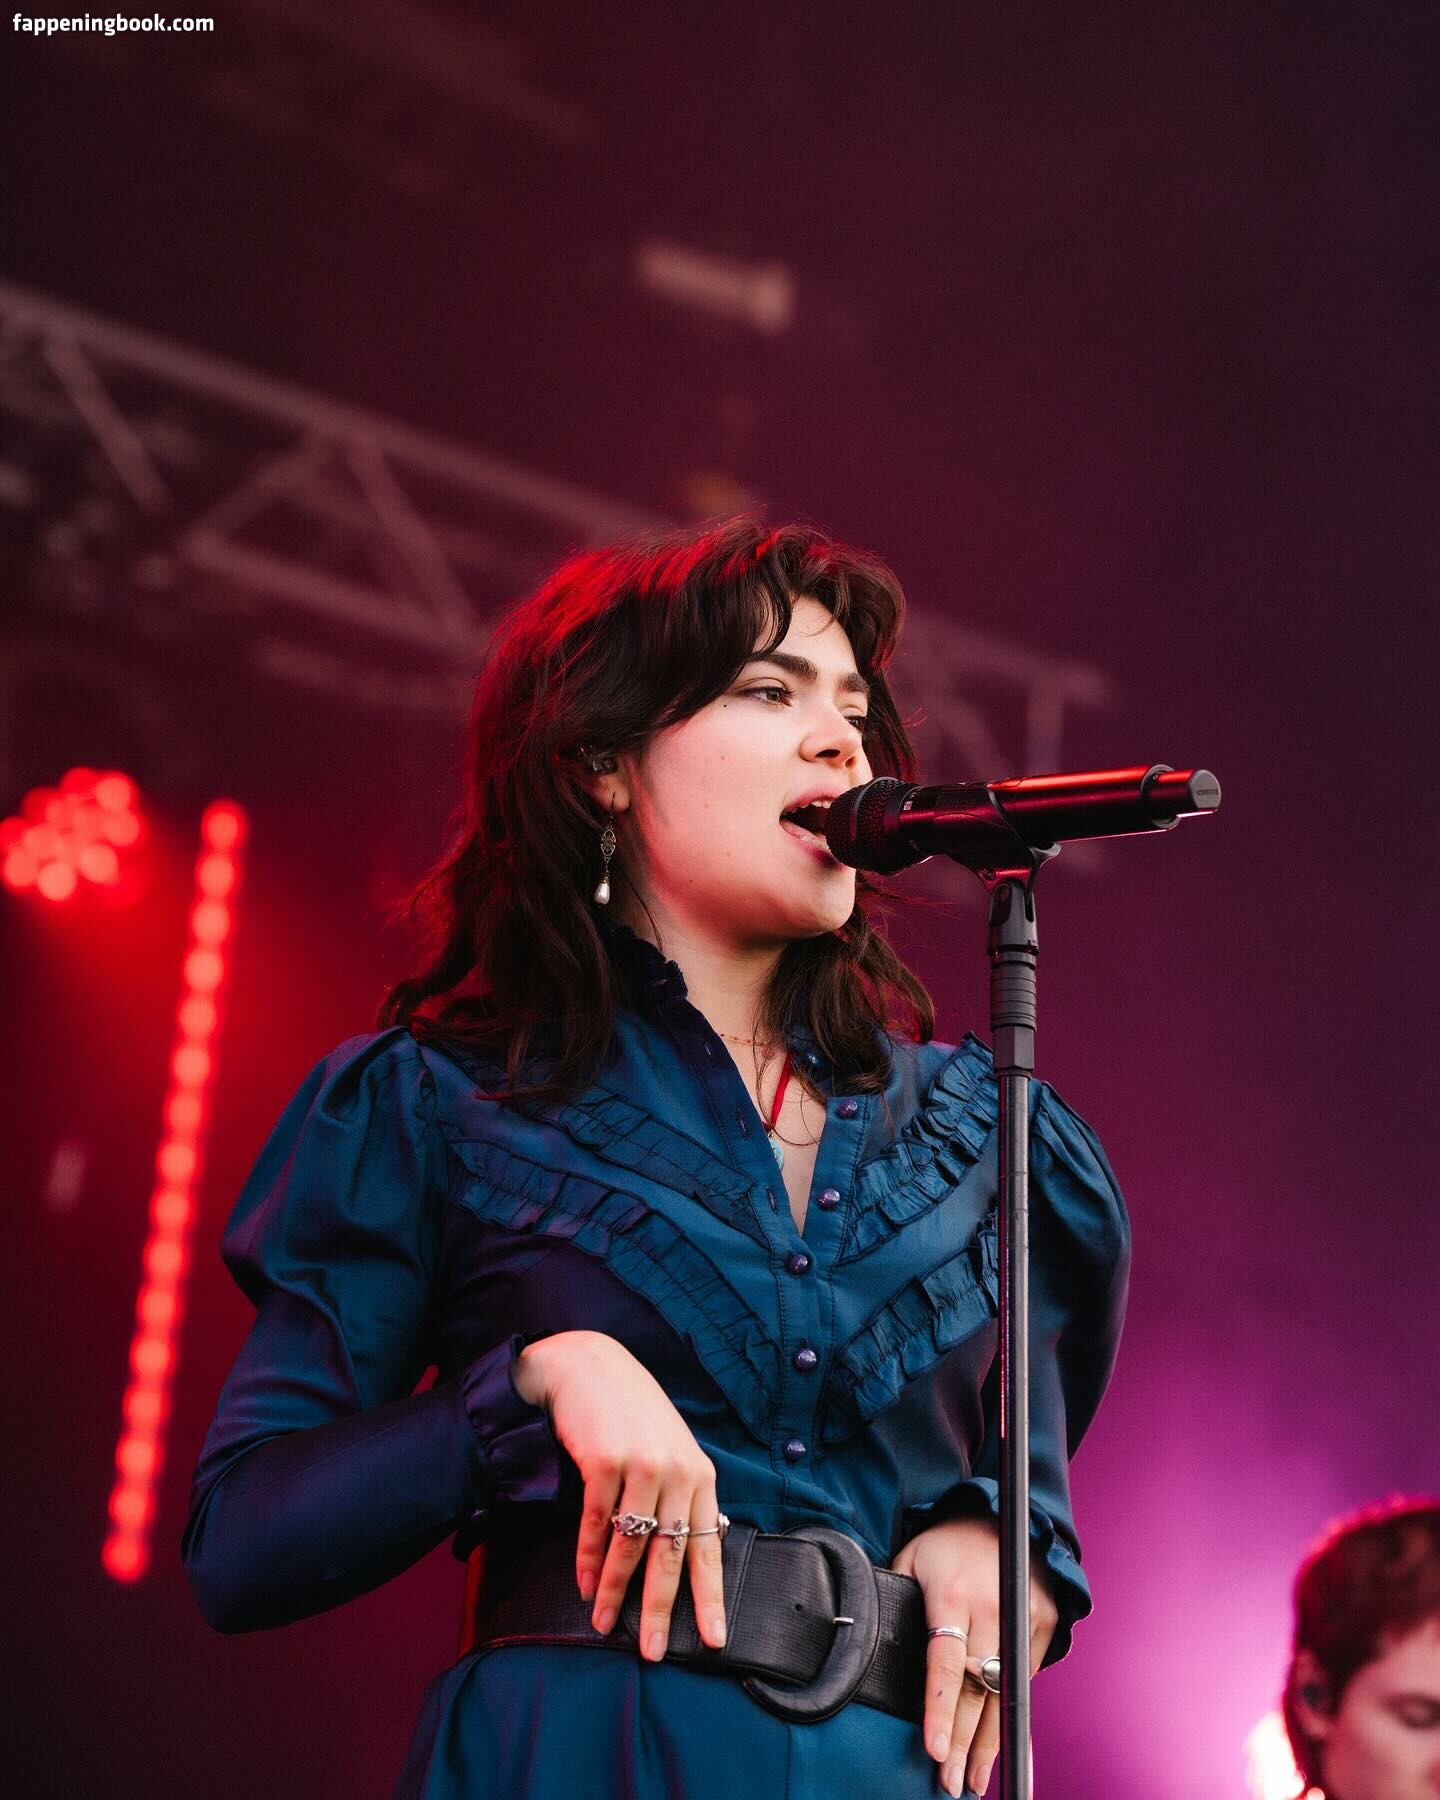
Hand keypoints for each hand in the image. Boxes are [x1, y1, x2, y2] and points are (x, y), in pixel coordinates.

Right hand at [515, 1330, 726, 1662]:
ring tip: (605, 1623)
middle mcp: (677, 1471)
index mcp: (699, 1473)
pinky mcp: (605, 1462)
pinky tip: (585, 1584)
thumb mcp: (667, 1448)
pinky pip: (596, 1525)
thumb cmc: (629, 1412)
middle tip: (653, 1652)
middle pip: (671, 1556)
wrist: (588, 1366)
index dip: (710, 1596)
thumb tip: (680, 1550)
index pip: (709, 1545)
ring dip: (615, 1591)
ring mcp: (641, 1466)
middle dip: (661, 1610)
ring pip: (630, 1547)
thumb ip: (678, 1492)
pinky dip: (588, 1560)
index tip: (714, 1639)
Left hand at [890, 1517, 1057, 1797]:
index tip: (934, 1750)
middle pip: (975, 1691)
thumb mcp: (910, 1558)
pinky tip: (995, 1745)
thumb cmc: (947, 1542)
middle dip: (962, 1743)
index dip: (938, 1709)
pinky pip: (1023, 1681)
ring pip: (1003, 1696)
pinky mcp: (1043, 1626)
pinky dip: (1009, 1716)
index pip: (943, 1662)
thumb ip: (895, 1598)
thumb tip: (869, 1638)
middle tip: (949, 1782)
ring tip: (974, 1781)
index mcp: (951, 1594)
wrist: (1005, 1517)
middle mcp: (991, 1609)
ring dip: (988, 1743)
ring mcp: (1021, 1618)